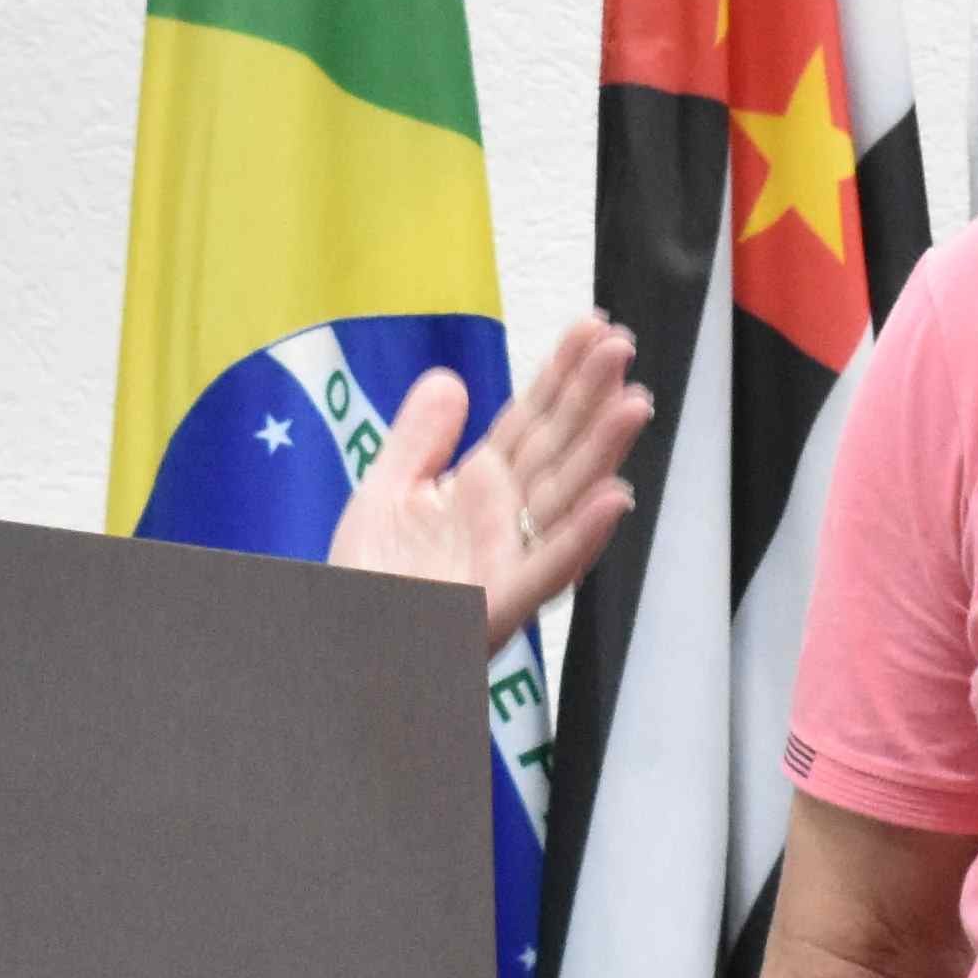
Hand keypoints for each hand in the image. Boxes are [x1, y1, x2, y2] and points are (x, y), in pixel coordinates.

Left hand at [328, 315, 648, 642]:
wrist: (344, 650)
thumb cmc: (368, 586)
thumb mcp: (384, 494)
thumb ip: (419, 439)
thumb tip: (451, 378)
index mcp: (481, 491)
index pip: (532, 421)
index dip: (562, 375)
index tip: (593, 327)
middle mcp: (505, 522)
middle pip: (557, 450)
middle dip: (590, 400)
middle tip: (621, 346)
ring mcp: (507, 562)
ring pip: (565, 502)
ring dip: (603, 454)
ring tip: (634, 405)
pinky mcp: (498, 605)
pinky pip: (547, 570)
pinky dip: (581, 537)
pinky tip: (615, 500)